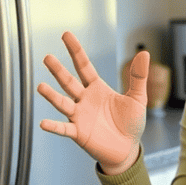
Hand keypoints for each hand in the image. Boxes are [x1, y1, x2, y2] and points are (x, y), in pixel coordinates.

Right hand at [37, 32, 147, 174]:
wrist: (127, 149)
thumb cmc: (130, 124)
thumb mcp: (137, 98)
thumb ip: (138, 77)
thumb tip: (144, 53)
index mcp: (97, 89)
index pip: (84, 66)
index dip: (76, 51)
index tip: (66, 35)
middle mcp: (85, 100)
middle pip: (69, 82)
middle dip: (58, 70)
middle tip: (48, 58)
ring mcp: (80, 116)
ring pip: (63, 103)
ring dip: (52, 96)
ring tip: (41, 87)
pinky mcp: (79, 133)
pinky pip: (64, 129)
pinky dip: (54, 126)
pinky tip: (44, 123)